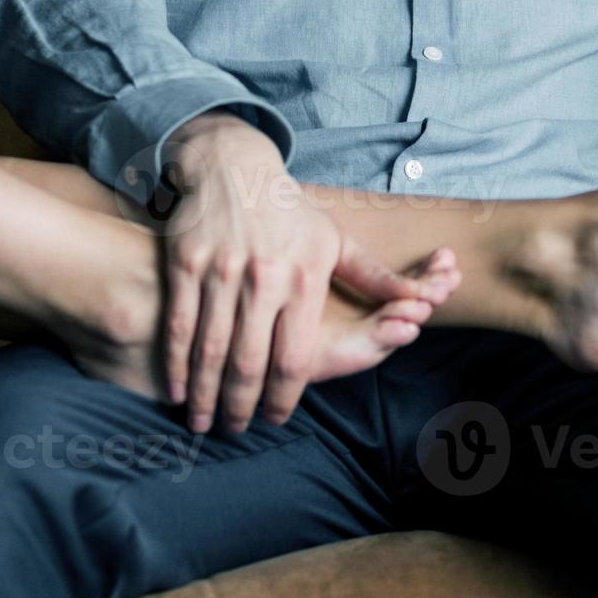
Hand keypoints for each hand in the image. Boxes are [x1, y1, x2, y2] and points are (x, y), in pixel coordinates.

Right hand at [160, 113, 445, 433]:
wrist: (234, 168)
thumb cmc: (291, 213)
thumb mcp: (336, 240)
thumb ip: (374, 278)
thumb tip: (420, 303)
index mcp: (304, 278)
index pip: (294, 354)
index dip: (284, 395)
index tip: (277, 418)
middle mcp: (264, 277)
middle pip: (250, 361)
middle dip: (242, 404)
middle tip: (237, 429)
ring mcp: (222, 270)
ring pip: (211, 349)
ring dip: (206, 393)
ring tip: (204, 421)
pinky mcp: (187, 263)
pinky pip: (181, 324)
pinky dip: (177, 363)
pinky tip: (178, 389)